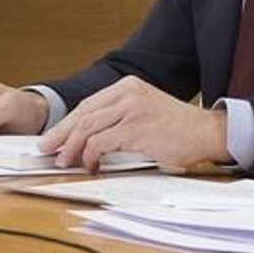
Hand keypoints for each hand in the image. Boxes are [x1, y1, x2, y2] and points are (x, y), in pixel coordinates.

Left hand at [36, 75, 230, 171]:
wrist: (206, 132)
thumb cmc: (177, 127)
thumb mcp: (144, 110)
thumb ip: (118, 117)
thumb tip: (87, 137)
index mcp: (127, 86)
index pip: (89, 104)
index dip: (68, 122)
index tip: (54, 137)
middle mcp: (127, 93)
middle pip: (83, 113)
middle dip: (61, 133)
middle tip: (47, 148)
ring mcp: (131, 110)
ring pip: (87, 127)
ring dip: (72, 147)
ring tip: (64, 161)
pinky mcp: (135, 129)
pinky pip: (101, 143)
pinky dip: (90, 156)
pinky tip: (90, 165)